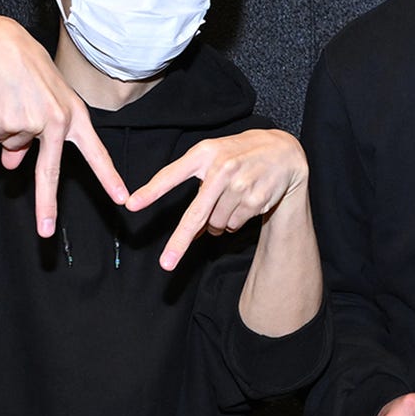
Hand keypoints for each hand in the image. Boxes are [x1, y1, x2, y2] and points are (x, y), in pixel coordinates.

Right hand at [0, 17, 126, 234]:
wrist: (0, 46)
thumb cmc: (25, 74)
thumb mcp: (40, 103)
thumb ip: (32, 138)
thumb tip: (12, 167)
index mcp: (75, 117)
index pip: (96, 152)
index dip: (108, 177)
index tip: (123, 200)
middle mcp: (59, 122)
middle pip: (49, 171)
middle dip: (46, 204)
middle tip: (45, 233)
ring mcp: (35, 122)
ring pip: (11, 145)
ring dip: (3, 127)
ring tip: (8, 99)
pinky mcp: (11, 120)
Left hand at [125, 129, 307, 270]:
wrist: (284, 152)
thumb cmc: (240, 155)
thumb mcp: (215, 157)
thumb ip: (197, 186)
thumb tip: (192, 232)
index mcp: (204, 153)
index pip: (172, 175)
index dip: (151, 191)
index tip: (131, 205)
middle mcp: (221, 168)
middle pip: (195, 214)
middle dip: (179, 242)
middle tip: (166, 263)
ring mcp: (240, 185)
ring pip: (217, 224)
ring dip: (218, 222)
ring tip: (230, 199)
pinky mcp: (256, 199)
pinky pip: (234, 224)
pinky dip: (235, 221)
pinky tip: (245, 202)